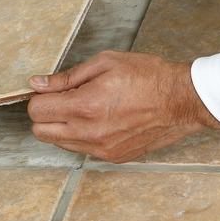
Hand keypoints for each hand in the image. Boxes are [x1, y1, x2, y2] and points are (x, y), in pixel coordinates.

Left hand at [27, 51, 219, 162]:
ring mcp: (101, 149)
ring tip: (87, 108)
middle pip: (40, 132)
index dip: (40, 96)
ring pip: (59, 143)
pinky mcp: (112, 157)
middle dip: (46, 114)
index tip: (51, 90)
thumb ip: (66, 77)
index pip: (37, 110)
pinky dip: (82, 136)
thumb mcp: (105, 63)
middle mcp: (89, 133)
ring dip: (63, 126)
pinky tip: (101, 120)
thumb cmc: (147, 76)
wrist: (182, 100)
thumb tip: (38, 83)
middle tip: (64, 99)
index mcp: (84, 106)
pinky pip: (82, 149)